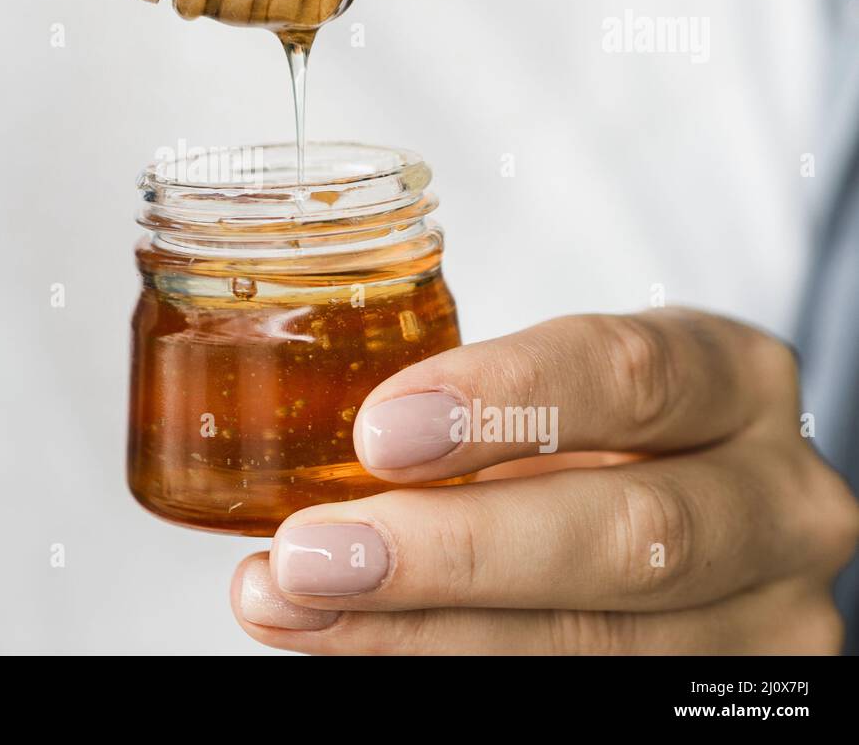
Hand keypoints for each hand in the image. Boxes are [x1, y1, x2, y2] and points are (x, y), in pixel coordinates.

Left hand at [230, 309, 858, 653]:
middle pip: (631, 535)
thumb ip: (481, 414)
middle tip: (313, 553)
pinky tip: (354, 641)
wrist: (698, 506)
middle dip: (452, 551)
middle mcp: (778, 501)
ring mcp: (766, 615)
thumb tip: (315, 452)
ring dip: (420, 632)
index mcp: (735, 380)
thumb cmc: (605, 432)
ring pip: (597, 646)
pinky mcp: (729, 696)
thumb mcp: (570, 391)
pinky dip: (449, 662)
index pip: (632, 375)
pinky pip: (577, 691)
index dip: (504, 400)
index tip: (377, 432)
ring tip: (293, 604)